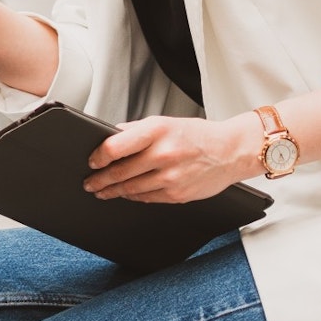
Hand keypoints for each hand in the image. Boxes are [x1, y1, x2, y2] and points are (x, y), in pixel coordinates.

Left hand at [83, 115, 248, 203]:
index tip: (91, 162)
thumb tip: (111, 136)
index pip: (116, 146)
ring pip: (131, 188)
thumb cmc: (198, 135)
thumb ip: (137, 130)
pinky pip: (147, 198)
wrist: (230, 151)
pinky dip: (133, 196)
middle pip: (120, 171)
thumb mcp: (165, 122)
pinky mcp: (177, 194)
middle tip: (89, 183)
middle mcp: (163, 153)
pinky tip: (126, 194)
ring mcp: (171, 176)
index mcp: (157, 131)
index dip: (98, 157)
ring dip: (113, 191)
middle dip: (100, 180)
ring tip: (102, 191)